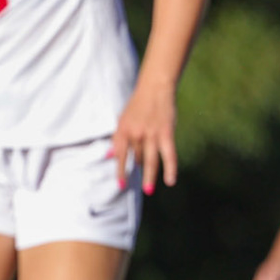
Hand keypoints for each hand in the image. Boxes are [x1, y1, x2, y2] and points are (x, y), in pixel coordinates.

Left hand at [110, 78, 177, 194]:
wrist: (155, 89)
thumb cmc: (137, 106)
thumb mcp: (122, 121)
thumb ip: (117, 139)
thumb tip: (108, 156)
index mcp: (123, 131)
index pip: (120, 155)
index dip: (121, 170)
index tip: (121, 184)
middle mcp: (136, 134)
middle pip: (137, 158)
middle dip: (138, 171)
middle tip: (138, 189)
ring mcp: (151, 135)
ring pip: (150, 160)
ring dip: (149, 176)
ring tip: (148, 190)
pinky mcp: (166, 134)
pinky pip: (169, 155)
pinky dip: (170, 168)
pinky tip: (170, 181)